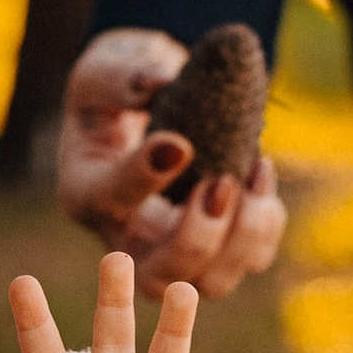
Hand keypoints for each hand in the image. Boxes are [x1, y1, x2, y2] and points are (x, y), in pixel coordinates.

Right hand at [55, 28, 285, 300]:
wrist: (144, 105)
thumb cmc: (116, 88)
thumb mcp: (105, 69)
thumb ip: (123, 77)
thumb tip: (157, 84)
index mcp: (86, 191)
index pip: (107, 201)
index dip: (143, 178)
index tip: (179, 143)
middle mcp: (125, 237)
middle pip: (156, 277)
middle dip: (196, 240)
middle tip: (220, 182)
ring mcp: (173, 251)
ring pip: (210, 283)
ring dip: (244, 235)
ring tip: (256, 168)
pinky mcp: (217, 248)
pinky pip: (250, 259)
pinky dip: (266, 221)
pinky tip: (261, 172)